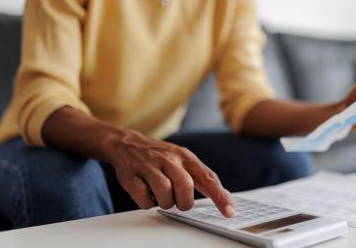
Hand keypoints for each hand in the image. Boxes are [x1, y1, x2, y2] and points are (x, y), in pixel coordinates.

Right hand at [104, 130, 234, 216]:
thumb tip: (223, 195)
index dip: (220, 196)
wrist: (127, 143)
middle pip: (185, 185)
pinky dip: (147, 203)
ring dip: (166, 203)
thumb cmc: (160, 155)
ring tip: (162, 198)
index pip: (208, 177)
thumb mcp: (183, 158)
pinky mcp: (132, 176)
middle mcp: (169, 159)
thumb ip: (201, 175)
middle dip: (184, 202)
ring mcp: (149, 166)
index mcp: (185, 156)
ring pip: (164, 192)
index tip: (229, 211)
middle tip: (180, 202)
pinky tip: (147, 194)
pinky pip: (143, 198)